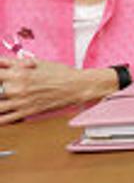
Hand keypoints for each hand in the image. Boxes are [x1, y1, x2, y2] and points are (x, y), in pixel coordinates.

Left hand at [0, 58, 114, 124]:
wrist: (77, 86)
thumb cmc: (59, 73)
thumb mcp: (36, 62)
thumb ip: (13, 62)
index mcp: (18, 73)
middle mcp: (16, 89)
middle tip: (3, 87)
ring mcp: (21, 102)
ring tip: (3, 98)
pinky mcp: (27, 112)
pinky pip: (5, 120)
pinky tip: (1, 112)